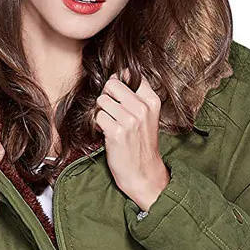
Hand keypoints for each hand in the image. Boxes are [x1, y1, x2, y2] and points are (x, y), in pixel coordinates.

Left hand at [94, 74, 169, 211]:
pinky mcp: (117, 132)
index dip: (117, 85)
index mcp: (152, 101)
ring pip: (102, 101)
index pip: (128, 75)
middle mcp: (142, 108)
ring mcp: (130, 120)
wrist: (143, 174)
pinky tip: (106, 134)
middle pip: (111, 84)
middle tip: (111, 113)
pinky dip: (98, 126)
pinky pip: (97, 117)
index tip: (118, 99)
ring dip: (101, 113)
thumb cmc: (141, 145)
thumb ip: (137, 97)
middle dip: (106, 97)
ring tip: (110, 125)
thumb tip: (116, 76)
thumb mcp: (147, 117)